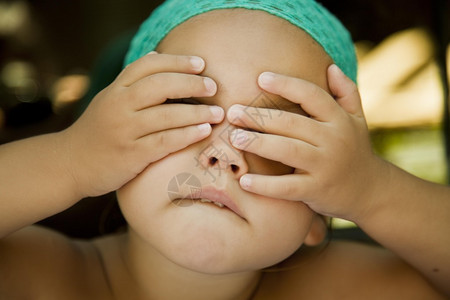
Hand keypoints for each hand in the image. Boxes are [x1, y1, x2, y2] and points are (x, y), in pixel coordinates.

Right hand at [61, 52, 222, 197]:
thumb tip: (159, 56)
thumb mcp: (109, 100)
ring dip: (197, 112)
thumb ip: (133, 81)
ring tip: (218, 112)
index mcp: (115, 89)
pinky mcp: (131, 154)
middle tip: (213, 87)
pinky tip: (204, 131)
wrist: (69, 164)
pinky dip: (187, 135)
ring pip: (166, 115)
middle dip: (191, 83)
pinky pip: (164, 141)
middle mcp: (118, 105)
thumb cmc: (98, 131)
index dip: (177, 62)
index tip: (200, 64)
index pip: (148, 65)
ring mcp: (124, 130)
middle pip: (160, 85)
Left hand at [227, 65, 386, 220]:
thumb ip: (346, 92)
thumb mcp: (358, 119)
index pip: (311, 95)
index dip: (286, 84)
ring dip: (258, 143)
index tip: (260, 78)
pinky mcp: (317, 190)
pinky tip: (243, 180)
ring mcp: (325, 166)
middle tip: (232, 112)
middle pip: (291, 123)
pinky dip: (264, 185)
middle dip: (259, 116)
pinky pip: (287, 187)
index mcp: (339, 119)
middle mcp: (333, 139)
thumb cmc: (354, 150)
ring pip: (287, 151)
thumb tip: (330, 67)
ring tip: (234, 138)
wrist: (370, 192)